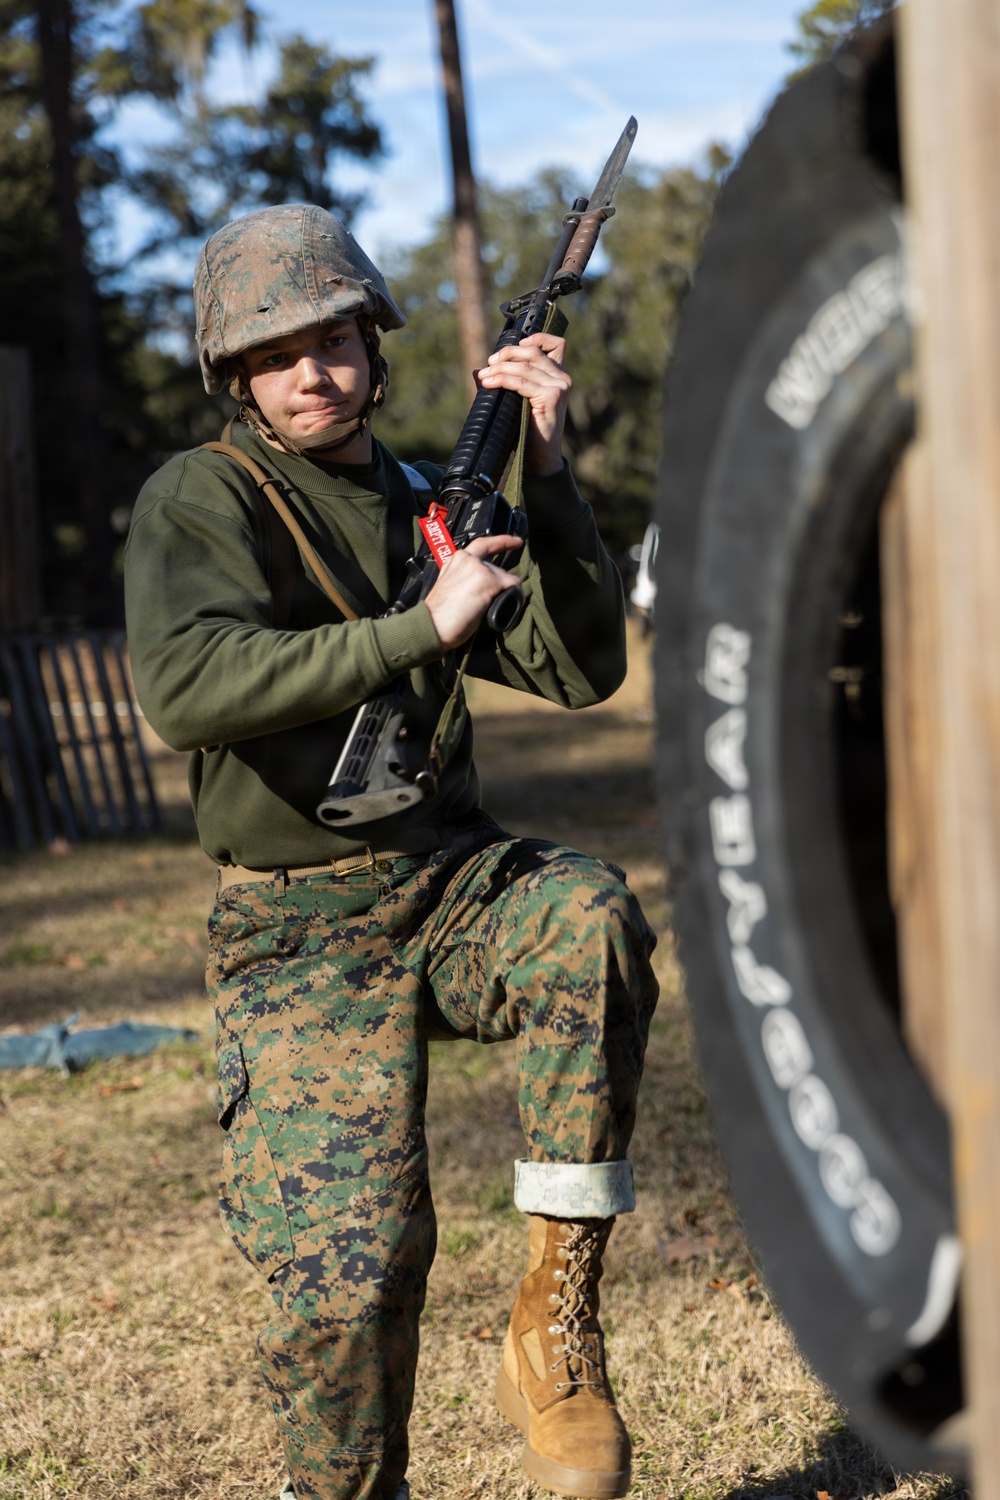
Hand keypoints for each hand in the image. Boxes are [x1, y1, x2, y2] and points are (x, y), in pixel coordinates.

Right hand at [424, 534, 523, 649]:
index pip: (482, 544)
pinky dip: (515, 596)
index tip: (516, 541)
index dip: (502, 541)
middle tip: (501, 595)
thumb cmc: (439, 615)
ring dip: (503, 592)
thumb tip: (483, 587)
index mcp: (455, 560)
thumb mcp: (450, 587)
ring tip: (490, 609)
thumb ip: (464, 579)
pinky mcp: (488, 580)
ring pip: (504, 576)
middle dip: (500, 581)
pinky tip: (509, 605)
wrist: (432, 625)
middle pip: (495, 566)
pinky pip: (513, 584)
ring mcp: (478, 568)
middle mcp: (467, 559)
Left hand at [477, 332, 570, 476]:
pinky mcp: (552, 396)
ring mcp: (559, 386)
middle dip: (507, 354)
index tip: (515, 345)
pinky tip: (489, 384)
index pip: (556, 344)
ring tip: (484, 377)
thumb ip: (502, 383)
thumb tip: (477, 371)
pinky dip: (503, 380)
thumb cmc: (528, 431)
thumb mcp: (515, 402)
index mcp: (558, 377)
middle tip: (488, 365)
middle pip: (533, 352)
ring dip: (500, 369)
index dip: (538, 337)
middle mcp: (562, 378)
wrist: (538, 458)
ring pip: (525, 366)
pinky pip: (522, 381)